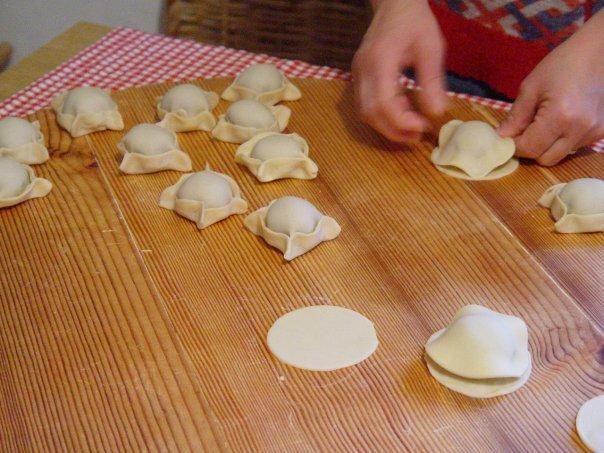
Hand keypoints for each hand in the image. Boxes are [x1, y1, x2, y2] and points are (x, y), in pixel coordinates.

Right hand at [352, 0, 447, 141]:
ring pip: (364, 113)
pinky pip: (364, 105)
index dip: (401, 121)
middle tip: (417, 135)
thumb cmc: (415, 21)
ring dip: (386, 126)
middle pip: (369, 113)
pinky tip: (401, 112)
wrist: (393, 3)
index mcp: (380, 60)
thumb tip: (437, 113)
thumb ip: (432, 81)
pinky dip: (381, 116)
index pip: (382, 102)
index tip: (422, 127)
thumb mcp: (431, 48)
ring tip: (411, 127)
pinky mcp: (358, 77)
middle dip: (393, 130)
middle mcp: (362, 70)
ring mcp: (357, 74)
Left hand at [498, 11, 603, 165]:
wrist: (599, 51)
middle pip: (545, 159)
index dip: (514, 146)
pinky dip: (563, 140)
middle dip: (530, 148)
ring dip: (547, 145)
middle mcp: (580, 129)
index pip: (530, 148)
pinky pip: (574, 147)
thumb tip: (501, 138)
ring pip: (560, 155)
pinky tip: (563, 120)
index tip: (507, 137)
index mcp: (560, 117)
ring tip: (546, 120)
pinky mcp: (603, 132)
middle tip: (525, 130)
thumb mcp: (531, 87)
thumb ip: (515, 117)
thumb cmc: (562, 64)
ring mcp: (595, 132)